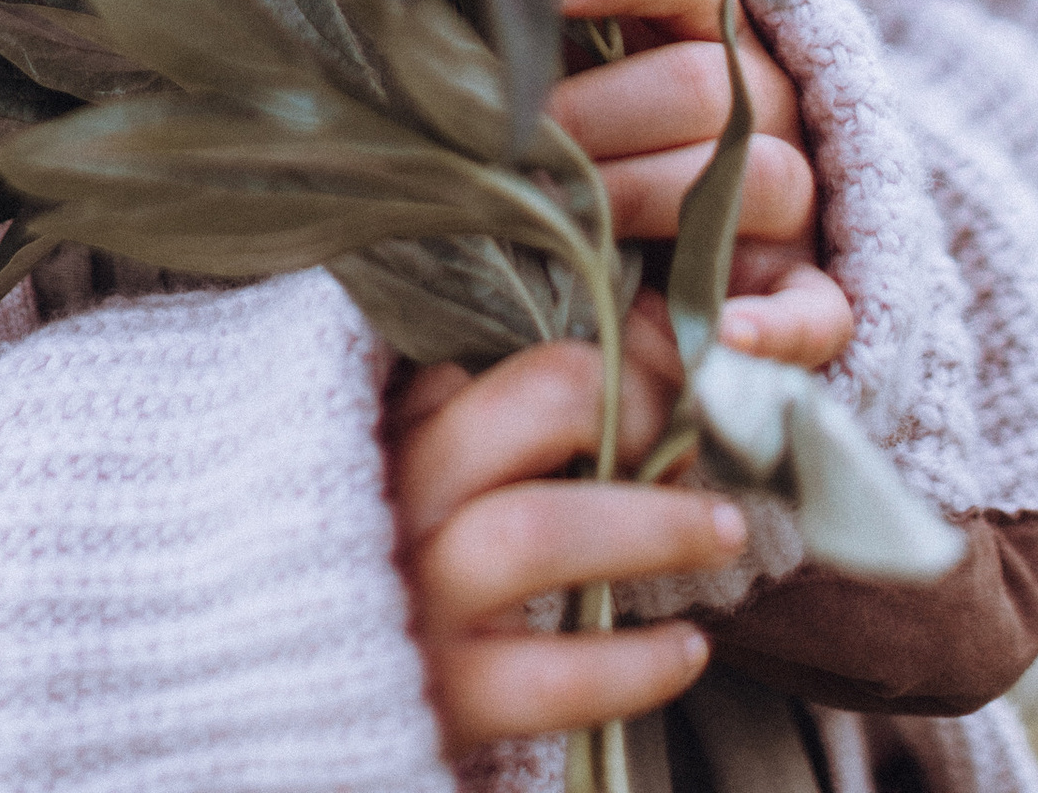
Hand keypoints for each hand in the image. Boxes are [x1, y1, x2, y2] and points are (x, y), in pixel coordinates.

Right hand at [387, 337, 740, 753]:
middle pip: (540, 408)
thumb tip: (639, 339)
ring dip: (652, 525)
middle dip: (640, 414)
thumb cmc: (396, 552)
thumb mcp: (425, 461)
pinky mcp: (443, 698)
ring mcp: (419, 596)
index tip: (674, 385)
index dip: (625, 366)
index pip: (533, 361)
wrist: (314, 686)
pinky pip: (552, 679)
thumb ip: (500, 404)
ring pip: (540, 530)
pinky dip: (635, 663)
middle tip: (696, 445)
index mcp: (405, 425)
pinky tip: (690, 648)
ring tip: (724, 531)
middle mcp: (404, 495)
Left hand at [544, 0, 853, 375]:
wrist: (684, 250)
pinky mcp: (813, 291)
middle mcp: (769, 102)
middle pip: (700, 85)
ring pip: (752, 177)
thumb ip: (545, 36)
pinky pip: (820, 310)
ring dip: (642, 197)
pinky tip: (723, 336)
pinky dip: (778, 327)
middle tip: (504, 138)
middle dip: (591, 113)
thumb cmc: (604, 136)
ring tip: (560, 219)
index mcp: (717, 30)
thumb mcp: (585, 67)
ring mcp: (800, 198)